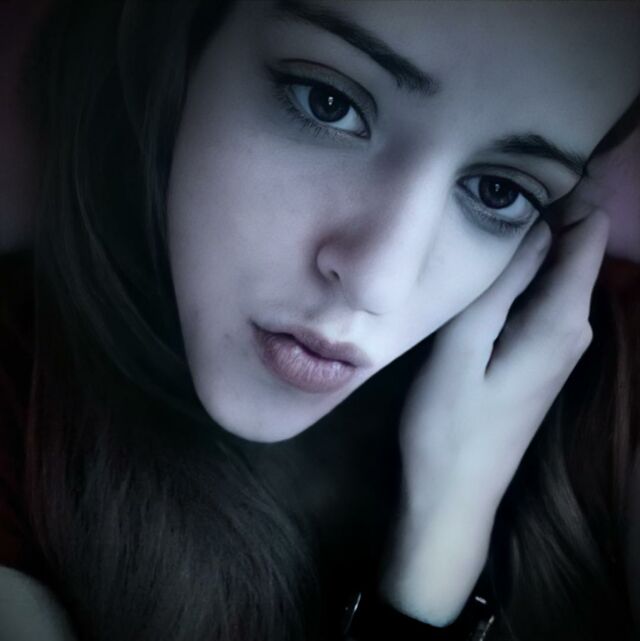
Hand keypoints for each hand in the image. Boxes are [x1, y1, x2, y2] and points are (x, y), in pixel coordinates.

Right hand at [379, 199, 609, 625]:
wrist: (454, 491)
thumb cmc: (448, 423)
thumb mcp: (462, 348)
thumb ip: (501, 285)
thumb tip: (534, 224)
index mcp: (561, 320)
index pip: (586, 233)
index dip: (563, 196)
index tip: (516, 175)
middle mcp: (575, 328)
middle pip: (574, 249)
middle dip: (541, 216)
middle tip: (483, 197)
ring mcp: (561, 345)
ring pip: (556, 273)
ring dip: (527, 247)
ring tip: (478, 227)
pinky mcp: (542, 357)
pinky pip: (542, 298)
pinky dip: (522, 276)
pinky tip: (486, 275)